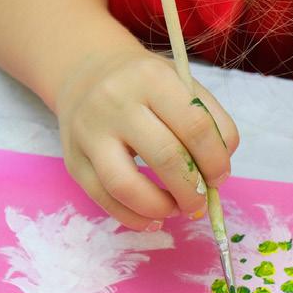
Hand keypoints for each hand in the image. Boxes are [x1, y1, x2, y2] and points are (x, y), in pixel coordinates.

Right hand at [55, 50, 238, 230]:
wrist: (87, 74)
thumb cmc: (145, 85)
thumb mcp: (182, 83)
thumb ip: (212, 123)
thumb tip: (218, 175)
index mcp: (152, 78)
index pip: (196, 127)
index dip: (215, 161)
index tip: (219, 177)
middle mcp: (116, 102)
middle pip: (166, 157)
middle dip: (192, 190)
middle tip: (200, 201)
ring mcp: (89, 132)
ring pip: (127, 185)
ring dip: (161, 208)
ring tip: (175, 209)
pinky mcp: (74, 160)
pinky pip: (104, 200)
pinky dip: (134, 218)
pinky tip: (153, 218)